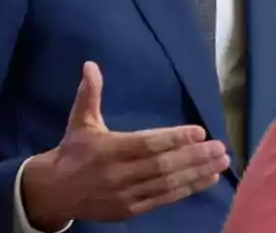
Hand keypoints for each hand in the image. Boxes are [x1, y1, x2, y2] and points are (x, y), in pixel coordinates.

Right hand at [20, 61, 229, 229]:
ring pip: (166, 184)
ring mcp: (125, 194)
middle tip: (220, 148)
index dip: (174, 139)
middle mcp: (118, 174)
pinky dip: (187, 190)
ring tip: (221, 162)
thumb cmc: (74, 151)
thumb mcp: (80, 121)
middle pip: (162, 166)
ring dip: (197, 173)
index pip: (146, 144)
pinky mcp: (130, 210)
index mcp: (108, 150)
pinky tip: (208, 180)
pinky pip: (162, 200)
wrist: (53, 192)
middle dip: (194, 157)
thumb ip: (90, 94)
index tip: (200, 131)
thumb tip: (90, 65)